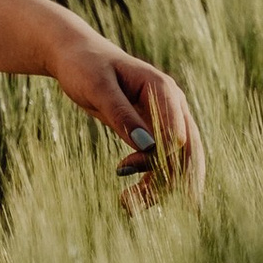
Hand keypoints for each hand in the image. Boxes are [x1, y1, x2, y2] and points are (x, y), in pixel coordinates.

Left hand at [57, 33, 206, 205]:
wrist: (75, 55)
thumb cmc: (83, 65)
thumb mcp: (96, 86)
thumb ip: (120, 114)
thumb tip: (148, 147)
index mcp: (163, 90)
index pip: (178, 136)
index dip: (158, 160)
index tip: (124, 169)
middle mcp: (173, 106)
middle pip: (187, 155)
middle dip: (168, 186)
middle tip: (132, 206)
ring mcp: (168, 120)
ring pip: (179, 164)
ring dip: (159, 190)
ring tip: (126, 207)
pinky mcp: (156, 132)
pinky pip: (165, 164)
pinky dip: (152, 183)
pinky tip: (128, 196)